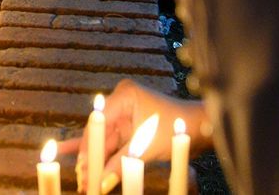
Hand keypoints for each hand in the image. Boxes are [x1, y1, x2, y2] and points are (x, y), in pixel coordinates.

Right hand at [57, 79, 210, 192]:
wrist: (201, 128)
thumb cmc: (178, 130)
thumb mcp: (146, 148)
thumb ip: (120, 164)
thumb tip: (100, 182)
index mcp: (124, 96)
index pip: (98, 123)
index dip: (88, 147)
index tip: (81, 166)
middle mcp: (121, 102)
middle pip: (99, 134)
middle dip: (91, 158)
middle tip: (81, 178)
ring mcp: (124, 115)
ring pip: (104, 141)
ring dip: (96, 161)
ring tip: (82, 179)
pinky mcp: (129, 127)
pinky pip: (112, 143)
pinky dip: (103, 155)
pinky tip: (77, 159)